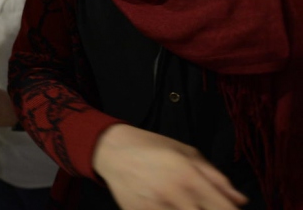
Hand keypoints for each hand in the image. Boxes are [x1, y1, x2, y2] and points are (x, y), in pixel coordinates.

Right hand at [93, 124, 248, 209]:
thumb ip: (217, 178)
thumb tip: (240, 200)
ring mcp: (154, 208)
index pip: (224, 209)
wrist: (112, 150)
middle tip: (203, 205)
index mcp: (189, 177)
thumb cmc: (152, 148)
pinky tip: (169, 205)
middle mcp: (173, 195)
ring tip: (185, 205)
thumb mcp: (188, 153)